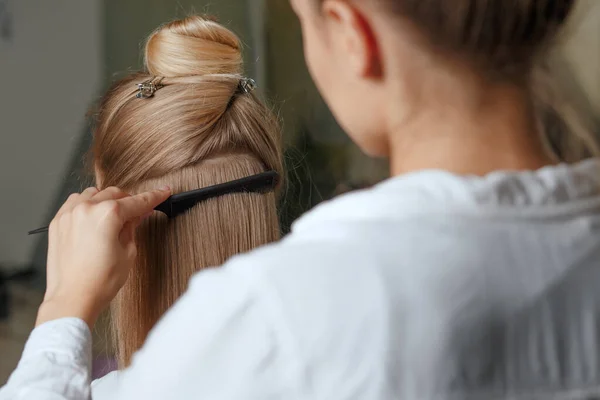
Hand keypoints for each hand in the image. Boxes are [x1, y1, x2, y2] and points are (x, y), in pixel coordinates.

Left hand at [36, 186, 170, 328]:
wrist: (73, 298)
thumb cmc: (100, 281)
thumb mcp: (128, 252)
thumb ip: (132, 228)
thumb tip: (136, 215)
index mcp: (108, 214)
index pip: (137, 202)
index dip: (154, 197)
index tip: (163, 193)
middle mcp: (87, 208)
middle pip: (115, 194)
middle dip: (129, 202)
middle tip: (138, 213)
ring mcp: (69, 214)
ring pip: (94, 194)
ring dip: (106, 201)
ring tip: (113, 218)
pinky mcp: (58, 222)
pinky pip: (75, 203)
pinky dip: (87, 205)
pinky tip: (93, 219)